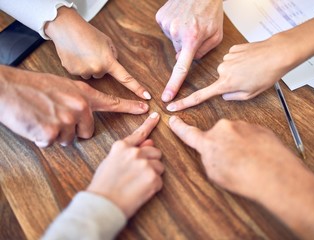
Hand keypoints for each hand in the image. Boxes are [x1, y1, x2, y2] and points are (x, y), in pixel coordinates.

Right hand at [0, 65, 148, 147]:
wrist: (8, 88)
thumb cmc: (33, 86)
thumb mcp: (62, 86)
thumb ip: (78, 99)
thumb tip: (84, 114)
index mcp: (83, 94)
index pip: (112, 102)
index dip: (130, 106)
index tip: (146, 108)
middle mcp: (79, 106)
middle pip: (86, 132)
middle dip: (73, 130)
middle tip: (56, 117)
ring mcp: (66, 119)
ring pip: (68, 139)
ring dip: (56, 133)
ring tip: (43, 117)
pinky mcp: (51, 132)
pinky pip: (52, 143)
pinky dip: (43, 137)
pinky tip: (35, 123)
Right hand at [45, 7, 151, 99]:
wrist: (66, 27)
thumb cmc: (88, 33)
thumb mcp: (108, 43)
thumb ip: (113, 57)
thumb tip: (113, 69)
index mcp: (108, 61)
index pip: (126, 78)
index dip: (137, 88)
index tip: (147, 97)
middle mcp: (97, 69)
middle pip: (102, 75)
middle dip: (99, 66)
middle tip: (92, 52)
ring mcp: (84, 72)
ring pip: (90, 75)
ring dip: (88, 66)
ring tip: (82, 53)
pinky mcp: (72, 72)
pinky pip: (80, 73)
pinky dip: (78, 66)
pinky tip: (75, 55)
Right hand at [87, 112, 163, 217]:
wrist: (102, 205)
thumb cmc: (103, 185)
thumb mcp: (111, 163)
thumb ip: (129, 152)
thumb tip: (149, 142)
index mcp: (121, 147)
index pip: (139, 134)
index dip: (149, 124)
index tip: (156, 116)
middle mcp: (134, 152)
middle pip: (154, 152)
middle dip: (151, 161)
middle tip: (139, 175)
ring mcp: (144, 164)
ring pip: (159, 166)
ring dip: (153, 174)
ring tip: (138, 184)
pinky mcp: (152, 177)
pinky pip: (159, 180)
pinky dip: (153, 187)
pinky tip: (140, 192)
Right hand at [156, 0, 223, 101]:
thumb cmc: (211, 10)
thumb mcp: (216, 34)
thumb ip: (203, 51)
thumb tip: (188, 60)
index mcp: (192, 39)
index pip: (181, 68)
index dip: (173, 84)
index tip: (166, 97)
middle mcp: (176, 32)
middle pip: (178, 51)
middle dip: (187, 45)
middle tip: (196, 31)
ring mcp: (166, 24)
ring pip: (173, 40)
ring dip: (181, 34)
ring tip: (189, 21)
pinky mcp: (160, 17)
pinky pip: (167, 29)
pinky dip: (174, 26)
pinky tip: (181, 17)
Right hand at [166, 36, 293, 111]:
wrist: (277, 53)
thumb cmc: (267, 74)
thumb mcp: (251, 94)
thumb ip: (233, 97)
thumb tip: (225, 95)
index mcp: (225, 84)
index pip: (200, 96)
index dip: (185, 103)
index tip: (173, 106)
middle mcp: (222, 70)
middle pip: (221, 81)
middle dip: (232, 82)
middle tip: (248, 80)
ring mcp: (227, 58)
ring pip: (227, 69)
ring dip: (237, 71)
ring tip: (252, 69)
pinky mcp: (232, 49)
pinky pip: (233, 58)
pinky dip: (240, 61)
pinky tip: (251, 61)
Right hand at [169, 116, 298, 198]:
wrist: (274, 174)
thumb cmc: (245, 178)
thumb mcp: (215, 174)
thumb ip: (208, 158)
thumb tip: (210, 152)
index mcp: (209, 142)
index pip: (189, 133)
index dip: (179, 127)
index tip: (173, 120)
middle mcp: (224, 129)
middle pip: (218, 136)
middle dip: (223, 146)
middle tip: (233, 161)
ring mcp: (242, 126)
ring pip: (235, 135)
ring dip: (239, 145)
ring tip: (249, 161)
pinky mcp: (257, 127)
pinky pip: (250, 135)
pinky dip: (252, 144)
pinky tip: (258, 157)